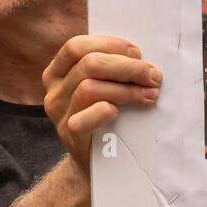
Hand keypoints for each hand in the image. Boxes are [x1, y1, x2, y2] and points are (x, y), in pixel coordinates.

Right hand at [42, 36, 162, 172]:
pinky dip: (105, 111)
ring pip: (89, 88)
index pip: (77, 46)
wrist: (98, 161)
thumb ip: (111, 68)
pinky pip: (85, 118)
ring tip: (149, 95)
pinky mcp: (70, 136)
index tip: (137, 53)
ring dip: (126, 89)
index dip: (110, 45)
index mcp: (58, 72)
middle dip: (127, 67)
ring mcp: (60, 114)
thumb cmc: (106, 115)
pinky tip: (120, 112)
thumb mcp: (103, 86)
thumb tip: (140, 57)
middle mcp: (54, 91)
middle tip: (152, 76)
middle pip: (88, 65)